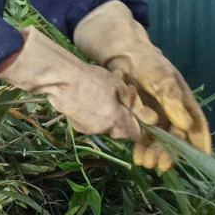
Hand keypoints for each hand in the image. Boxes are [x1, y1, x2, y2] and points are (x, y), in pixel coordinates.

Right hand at [0, 29, 152, 156]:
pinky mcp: (78, 127)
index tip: (144, 117)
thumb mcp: (119, 87)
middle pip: (122, 131)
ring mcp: (89, 130)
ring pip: (108, 127)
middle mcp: (104, 130)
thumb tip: (154, 120)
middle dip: (126, 119)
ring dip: (111, 117)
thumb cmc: (92, 79)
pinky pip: (94, 124)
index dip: (143, 128)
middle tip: (123, 99)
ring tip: (105, 97)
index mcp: (117, 121)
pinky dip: (97, 116)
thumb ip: (136, 105)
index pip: (137, 135)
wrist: (60, 81)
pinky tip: (91, 101)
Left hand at [72, 2, 210, 163]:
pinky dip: (141, 148)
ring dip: (155, 153)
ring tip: (146, 163)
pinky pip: (143, 137)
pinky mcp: (140, 119)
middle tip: (162, 165)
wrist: (122, 56)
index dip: (201, 143)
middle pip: (176, 138)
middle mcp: (173, 113)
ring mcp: (156, 117)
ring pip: (159, 141)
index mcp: (184, 102)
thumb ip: (172, 101)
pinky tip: (137, 157)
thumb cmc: (148, 63)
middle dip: (171, 153)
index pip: (197, 126)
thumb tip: (186, 126)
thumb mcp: (162, 79)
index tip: (202, 160)